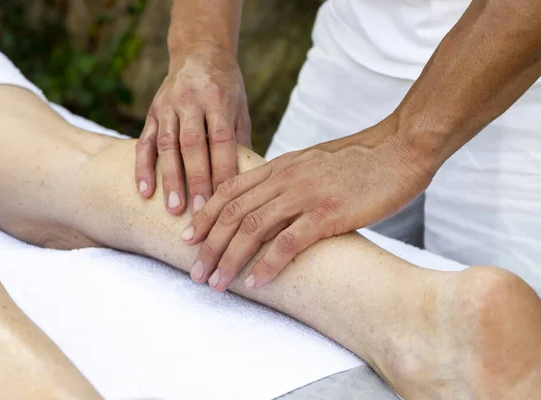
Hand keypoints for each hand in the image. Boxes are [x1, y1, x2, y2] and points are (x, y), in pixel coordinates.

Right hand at [135, 42, 251, 214]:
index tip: (226, 198)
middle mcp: (190, 100)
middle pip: (192, 144)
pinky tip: (144, 192)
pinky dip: (143, 168)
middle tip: (200, 212)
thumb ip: (241, 140)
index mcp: (218, 98)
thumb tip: (249, 181)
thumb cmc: (226, 87)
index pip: (220, 139)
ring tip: (173, 208)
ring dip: (169, 179)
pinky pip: (145, 142)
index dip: (222, 169)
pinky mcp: (152, 113)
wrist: (198, 53)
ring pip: (167, 145)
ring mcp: (167, 106)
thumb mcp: (240, 107)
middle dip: (196, 180)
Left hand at [181, 123, 433, 291]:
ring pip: (252, 228)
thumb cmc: (361, 160)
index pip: (230, 191)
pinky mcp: (328, 212)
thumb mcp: (314, 163)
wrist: (400, 147)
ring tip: (216, 283)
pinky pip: (289, 241)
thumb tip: (273, 202)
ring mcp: (305, 194)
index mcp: (281, 166)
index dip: (205, 216)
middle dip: (209, 245)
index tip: (188, 238)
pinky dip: (268, 263)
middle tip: (195, 272)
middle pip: (233, 213)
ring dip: (229, 259)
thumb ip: (290, 179)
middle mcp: (285, 179)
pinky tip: (256, 281)